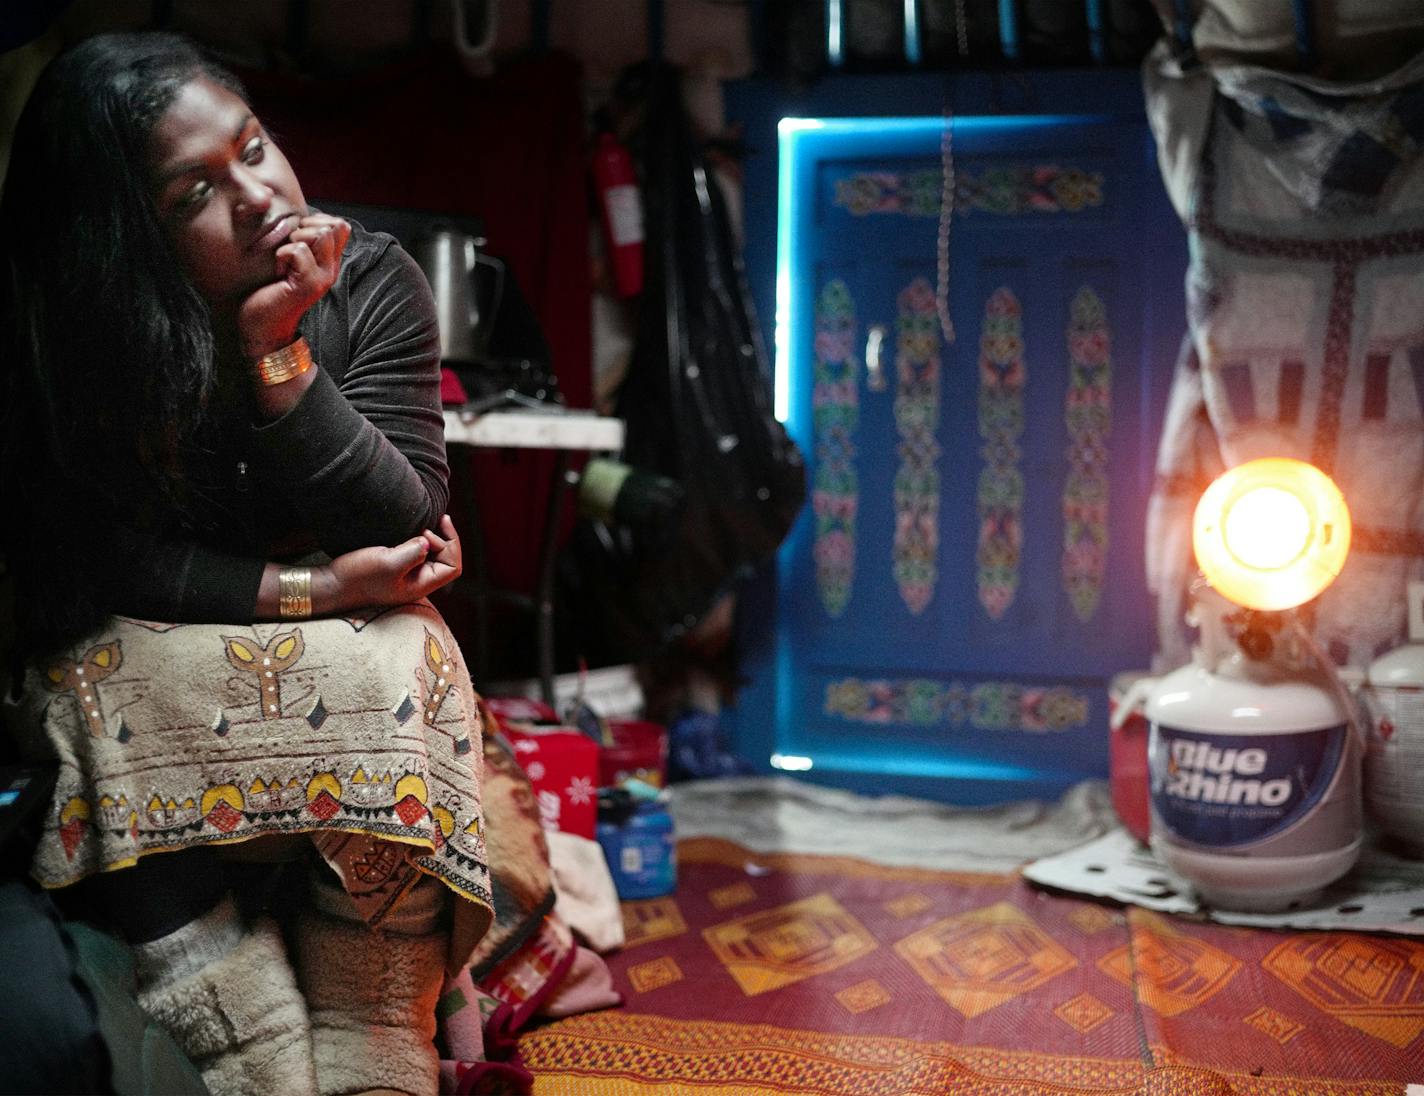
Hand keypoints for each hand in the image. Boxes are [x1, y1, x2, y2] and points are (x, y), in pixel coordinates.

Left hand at [237, 214, 350, 359]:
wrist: (263, 329)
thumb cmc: (268, 293)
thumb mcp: (288, 261)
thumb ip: (298, 242)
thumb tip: (295, 219)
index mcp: (328, 261)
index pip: (341, 225)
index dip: (317, 222)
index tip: (297, 240)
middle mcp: (331, 269)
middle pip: (332, 226)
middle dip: (304, 229)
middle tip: (288, 252)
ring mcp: (322, 277)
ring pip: (318, 234)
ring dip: (293, 241)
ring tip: (283, 261)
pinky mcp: (308, 285)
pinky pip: (298, 250)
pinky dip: (281, 255)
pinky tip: (278, 272)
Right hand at [316, 515, 462, 611]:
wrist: (332, 583)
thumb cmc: (358, 576)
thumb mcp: (387, 564)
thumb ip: (412, 553)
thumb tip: (428, 540)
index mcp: (422, 585)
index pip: (453, 566)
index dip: (451, 545)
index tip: (432, 529)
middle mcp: (418, 580)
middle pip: (447, 558)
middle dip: (443, 537)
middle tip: (429, 522)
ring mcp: (408, 573)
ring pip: (433, 553)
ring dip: (431, 536)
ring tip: (421, 522)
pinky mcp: (397, 565)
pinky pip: (417, 550)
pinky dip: (418, 537)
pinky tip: (410, 526)